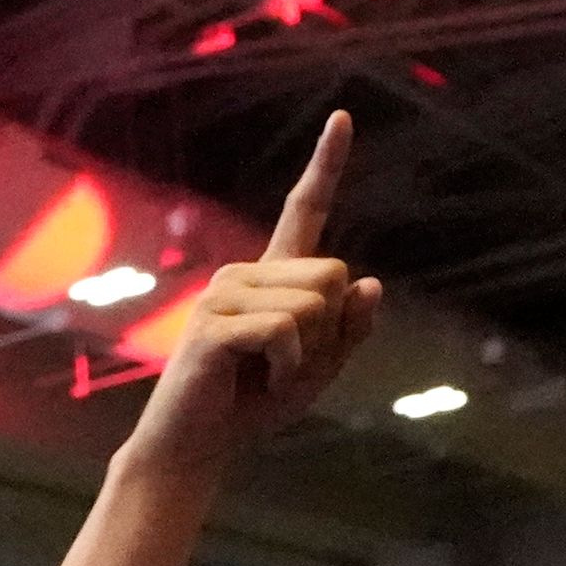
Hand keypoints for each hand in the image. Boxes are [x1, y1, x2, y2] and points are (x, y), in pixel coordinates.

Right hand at [122, 113, 382, 475]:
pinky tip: (261, 384)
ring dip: (308, 355)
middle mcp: (244, 274)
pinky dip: (289, 370)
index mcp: (271, 277)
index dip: (325, 165)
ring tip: (269, 377)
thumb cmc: (251, 407)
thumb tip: (371, 283)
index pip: (303, 212)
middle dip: (329, 330)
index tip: (343, 117)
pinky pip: (286, 333)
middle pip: (334, 275)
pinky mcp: (212, 325)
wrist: (194, 449)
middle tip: (287, 367)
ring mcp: (223, 295)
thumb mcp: (318, 370)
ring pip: (316, 305)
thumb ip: (348, 330)